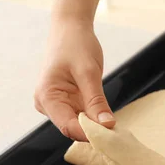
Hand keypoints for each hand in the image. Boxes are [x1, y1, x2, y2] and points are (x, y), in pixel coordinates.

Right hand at [34, 19, 114, 140]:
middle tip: (118, 133)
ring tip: (114, 125)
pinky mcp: (66, 101)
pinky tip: (107, 117)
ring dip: (95, 125)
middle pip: (72, 128)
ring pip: (77, 124)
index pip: (68, 126)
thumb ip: (96, 100)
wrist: (71, 28)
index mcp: (47, 96)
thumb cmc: (76, 44)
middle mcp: (47, 104)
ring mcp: (56, 103)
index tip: (112, 136)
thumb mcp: (89, 72)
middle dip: (94, 131)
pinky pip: (81, 115)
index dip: (90, 134)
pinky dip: (94, 117)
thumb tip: (107, 125)